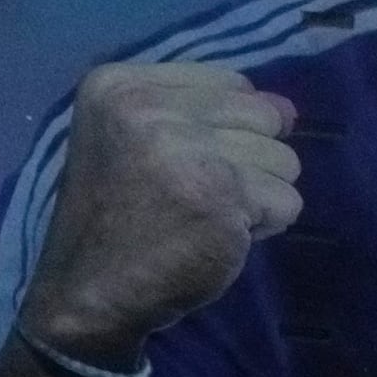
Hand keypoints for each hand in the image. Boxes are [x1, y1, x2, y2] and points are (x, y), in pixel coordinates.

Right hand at [16, 64, 302, 374]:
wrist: (87, 294)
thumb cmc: (115, 216)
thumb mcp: (132, 138)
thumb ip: (205, 111)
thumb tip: (289, 110)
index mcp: (119, 85)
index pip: (232, 82)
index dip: (229, 128)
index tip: (188, 162)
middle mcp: (149, 108)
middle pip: (263, 115)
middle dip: (248, 159)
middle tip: (199, 194)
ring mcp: (185, 150)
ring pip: (282, 158)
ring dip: (258, 195)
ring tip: (208, 216)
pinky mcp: (219, 196)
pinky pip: (287, 201)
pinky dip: (263, 227)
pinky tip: (218, 238)